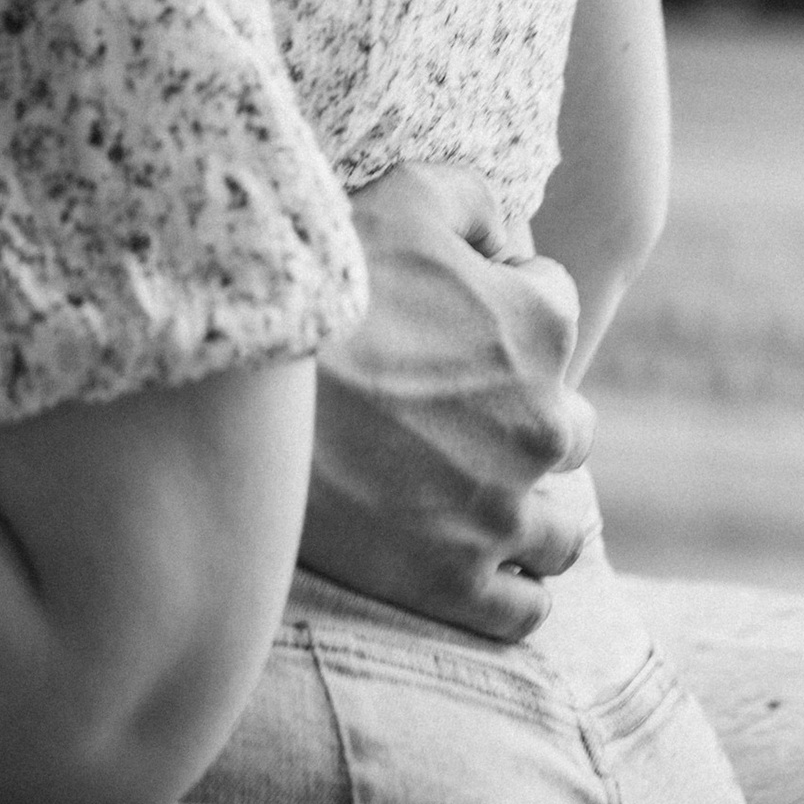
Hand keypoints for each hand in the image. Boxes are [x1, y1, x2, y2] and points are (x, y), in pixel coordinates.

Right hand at [299, 162, 596, 642]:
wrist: (237, 396)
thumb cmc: (320, 287)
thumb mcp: (400, 195)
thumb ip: (473, 196)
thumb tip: (508, 233)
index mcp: (540, 325)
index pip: (554, 302)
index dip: (502, 299)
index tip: (447, 316)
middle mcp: (543, 424)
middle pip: (567, 427)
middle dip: (523, 417)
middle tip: (448, 414)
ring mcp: (502, 513)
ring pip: (560, 531)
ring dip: (529, 514)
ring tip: (469, 499)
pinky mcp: (457, 584)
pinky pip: (522, 607)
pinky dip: (505, 590)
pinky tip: (466, 562)